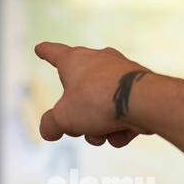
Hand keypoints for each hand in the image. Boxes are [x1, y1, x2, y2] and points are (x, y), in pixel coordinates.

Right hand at [34, 42, 152, 146]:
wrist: (143, 101)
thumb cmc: (98, 101)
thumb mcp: (63, 118)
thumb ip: (51, 125)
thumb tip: (48, 131)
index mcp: (75, 61)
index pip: (54, 53)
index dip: (45, 52)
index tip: (40, 48)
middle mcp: (99, 61)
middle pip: (80, 93)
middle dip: (78, 116)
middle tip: (78, 128)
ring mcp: (121, 74)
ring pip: (101, 107)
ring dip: (98, 128)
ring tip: (102, 135)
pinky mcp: (140, 89)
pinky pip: (122, 113)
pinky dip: (119, 128)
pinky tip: (121, 134)